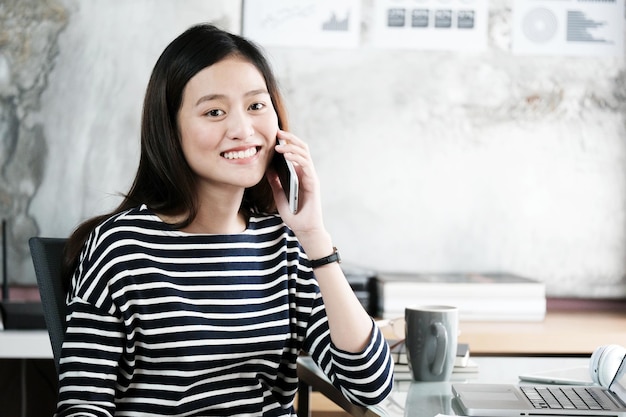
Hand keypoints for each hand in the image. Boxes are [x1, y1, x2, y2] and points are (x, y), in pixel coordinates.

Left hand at [267, 130, 330, 252]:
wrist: (304, 229)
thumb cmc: (294, 214)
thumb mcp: (279, 195)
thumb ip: (275, 181)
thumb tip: (267, 167)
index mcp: (299, 174)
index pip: (295, 153)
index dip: (286, 143)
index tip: (273, 136)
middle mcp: (306, 173)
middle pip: (301, 149)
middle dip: (290, 139)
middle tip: (277, 132)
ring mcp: (311, 177)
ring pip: (304, 154)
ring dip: (291, 147)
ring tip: (279, 145)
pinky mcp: (313, 183)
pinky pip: (306, 166)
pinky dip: (296, 158)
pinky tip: (286, 155)